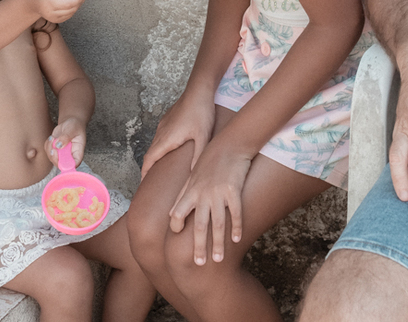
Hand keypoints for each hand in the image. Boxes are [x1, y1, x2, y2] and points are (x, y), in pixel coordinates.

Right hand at [31, 0, 85, 24]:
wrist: (30, 1)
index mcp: (50, 2)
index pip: (69, 3)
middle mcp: (52, 13)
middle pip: (73, 8)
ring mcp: (54, 19)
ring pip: (73, 11)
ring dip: (77, 3)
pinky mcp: (57, 21)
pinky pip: (70, 14)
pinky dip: (73, 7)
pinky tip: (69, 0)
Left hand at [48, 116, 87, 165]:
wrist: (70, 123)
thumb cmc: (75, 126)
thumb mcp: (73, 129)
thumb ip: (66, 137)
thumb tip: (58, 145)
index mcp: (78, 152)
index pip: (74, 164)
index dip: (67, 165)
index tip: (60, 156)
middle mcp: (70, 155)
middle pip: (61, 164)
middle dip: (54, 156)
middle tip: (53, 145)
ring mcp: (61, 154)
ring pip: (52, 158)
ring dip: (49, 148)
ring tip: (53, 137)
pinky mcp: (55, 151)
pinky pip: (47, 152)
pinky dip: (47, 145)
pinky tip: (52, 138)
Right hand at [141, 92, 215, 178]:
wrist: (199, 89)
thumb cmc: (201, 112)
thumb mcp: (203, 137)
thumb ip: (197, 156)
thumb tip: (193, 174)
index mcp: (166, 139)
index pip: (149, 160)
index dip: (145, 173)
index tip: (143, 183)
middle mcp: (161, 132)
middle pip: (150, 153)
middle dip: (150, 167)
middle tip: (153, 180)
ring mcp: (163, 124)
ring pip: (155, 143)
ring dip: (156, 155)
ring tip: (162, 167)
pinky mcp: (168, 118)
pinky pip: (161, 135)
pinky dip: (161, 145)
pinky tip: (172, 147)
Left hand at [167, 142, 251, 264]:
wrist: (230, 144)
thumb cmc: (210, 160)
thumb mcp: (193, 175)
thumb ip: (183, 195)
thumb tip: (171, 213)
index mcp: (191, 191)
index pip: (177, 213)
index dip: (176, 226)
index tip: (175, 239)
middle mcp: (203, 194)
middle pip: (199, 226)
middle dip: (198, 247)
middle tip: (198, 264)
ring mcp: (219, 193)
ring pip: (218, 224)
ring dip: (218, 244)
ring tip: (218, 260)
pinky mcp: (234, 191)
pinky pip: (236, 213)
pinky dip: (237, 227)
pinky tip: (236, 239)